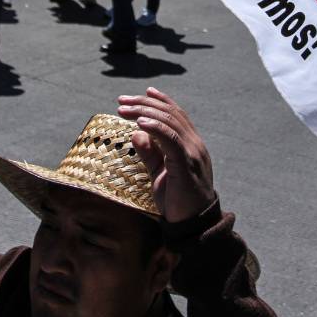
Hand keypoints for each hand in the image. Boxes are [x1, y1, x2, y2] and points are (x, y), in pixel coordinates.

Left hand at [116, 87, 215, 221]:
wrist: (195, 225)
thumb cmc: (177, 201)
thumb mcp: (159, 173)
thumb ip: (150, 153)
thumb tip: (135, 134)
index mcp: (191, 144)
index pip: (177, 114)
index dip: (160, 100)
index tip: (143, 92)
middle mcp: (195, 144)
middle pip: (170, 114)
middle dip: (144, 103)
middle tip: (122, 101)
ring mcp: (192, 153)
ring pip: (169, 122)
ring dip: (144, 112)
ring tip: (124, 109)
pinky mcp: (186, 164)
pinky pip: (171, 140)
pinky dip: (155, 127)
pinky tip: (140, 123)